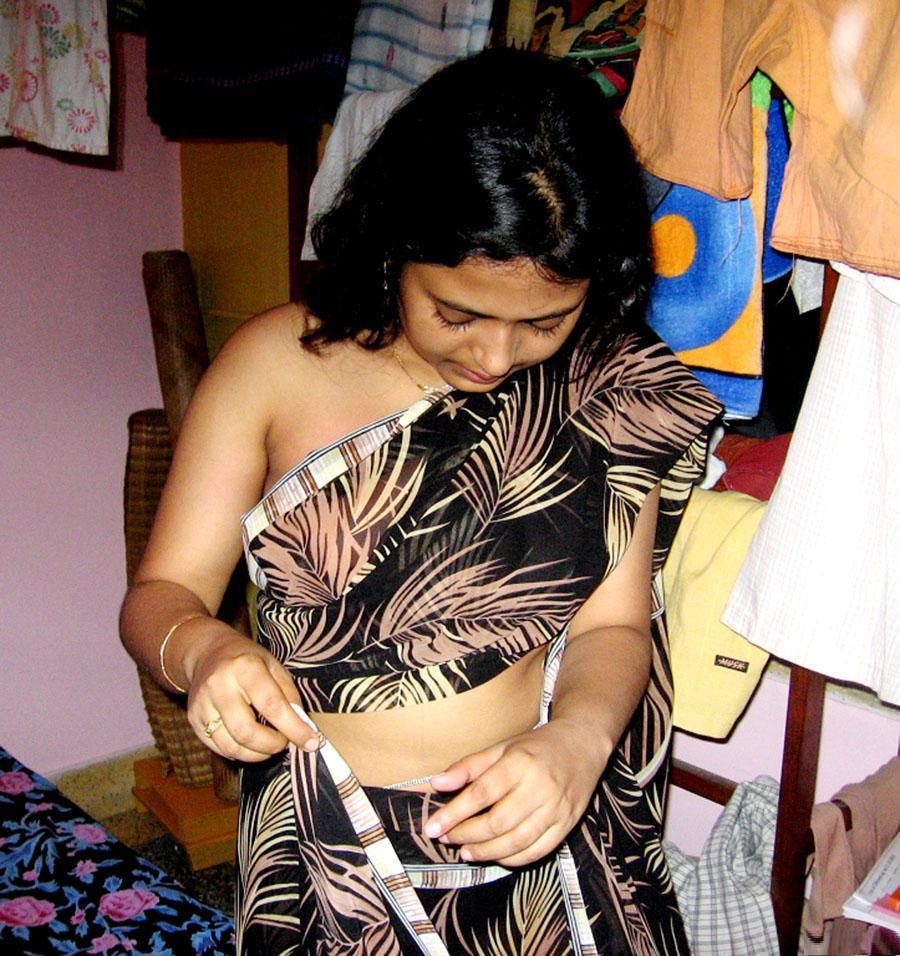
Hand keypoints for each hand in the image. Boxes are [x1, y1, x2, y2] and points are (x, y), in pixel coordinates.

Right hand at [183, 621, 318, 761]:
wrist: (207, 653)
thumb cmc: (247, 660)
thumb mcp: (274, 666)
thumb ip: (289, 696)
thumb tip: (303, 728)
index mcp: (245, 667)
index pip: (272, 705)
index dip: (293, 728)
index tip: (311, 742)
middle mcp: (219, 685)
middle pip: (247, 731)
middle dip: (272, 745)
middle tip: (285, 742)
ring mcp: (202, 704)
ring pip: (231, 746)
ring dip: (257, 754)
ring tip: (269, 745)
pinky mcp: (193, 720)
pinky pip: (218, 748)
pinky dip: (240, 753)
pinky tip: (250, 744)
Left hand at [424, 720, 609, 866]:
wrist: (581, 745)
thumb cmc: (534, 747)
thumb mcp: (500, 748)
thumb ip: (468, 767)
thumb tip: (436, 783)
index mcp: (519, 762)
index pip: (481, 793)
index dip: (454, 813)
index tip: (432, 827)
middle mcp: (539, 786)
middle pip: (497, 822)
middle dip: (467, 835)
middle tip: (447, 839)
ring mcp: (556, 808)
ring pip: (516, 842)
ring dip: (486, 852)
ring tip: (466, 852)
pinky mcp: (567, 825)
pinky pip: (537, 851)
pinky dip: (513, 859)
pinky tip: (495, 856)